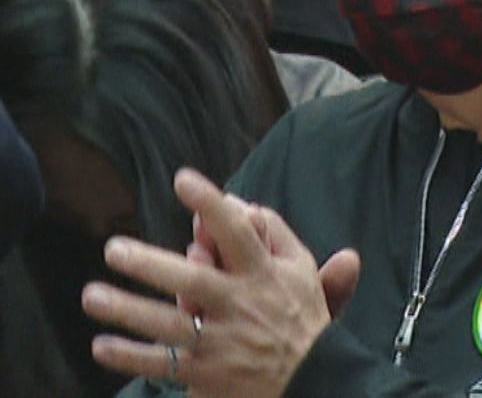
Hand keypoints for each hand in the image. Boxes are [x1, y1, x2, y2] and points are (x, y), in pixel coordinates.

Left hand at [83, 168, 341, 397]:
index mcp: (264, 274)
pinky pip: (162, 364)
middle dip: (152, 265)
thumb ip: (275, 234)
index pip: (239, 233)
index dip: (213, 205)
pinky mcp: (207, 373)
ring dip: (128, 310)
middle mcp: (241, 305)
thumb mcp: (301, 270)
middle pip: (193, 281)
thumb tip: (242, 203)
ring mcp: (222, 342)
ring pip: (170, 325)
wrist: (311, 379)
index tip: (183, 180)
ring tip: (92, 296)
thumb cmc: (300, 317)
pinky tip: (102, 345)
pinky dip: (131, 356)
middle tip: (113, 249)